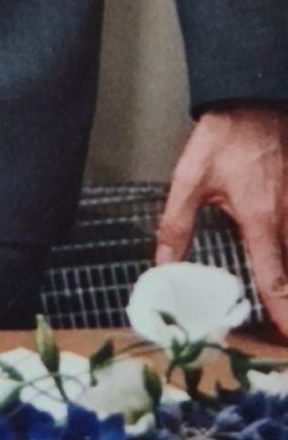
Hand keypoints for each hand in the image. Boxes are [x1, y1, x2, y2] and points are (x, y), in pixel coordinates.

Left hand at [156, 105, 287, 334]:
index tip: (287, 341)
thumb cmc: (224, 137)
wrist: (253, 98)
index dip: (283, 313)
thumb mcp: (190, 177)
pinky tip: (287, 254)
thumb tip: (163, 263)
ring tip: (285, 306)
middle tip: (286, 334)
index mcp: (259, 218)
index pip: (275, 279)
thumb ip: (177, 222)